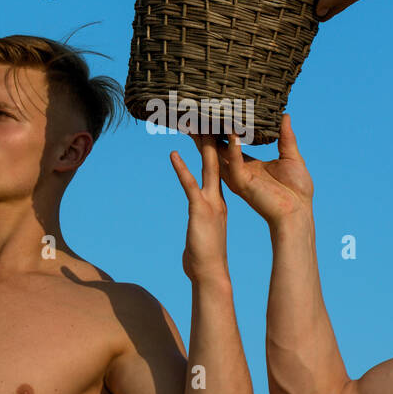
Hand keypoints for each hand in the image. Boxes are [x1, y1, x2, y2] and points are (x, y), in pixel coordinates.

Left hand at [170, 134, 229, 282]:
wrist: (211, 274)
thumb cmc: (204, 259)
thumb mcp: (201, 236)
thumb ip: (199, 226)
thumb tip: (195, 230)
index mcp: (218, 203)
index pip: (218, 172)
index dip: (217, 152)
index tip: (214, 134)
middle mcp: (218, 199)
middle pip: (217, 163)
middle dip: (214, 141)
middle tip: (211, 119)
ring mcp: (211, 203)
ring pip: (209, 168)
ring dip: (204, 146)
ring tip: (199, 125)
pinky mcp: (200, 210)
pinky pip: (189, 184)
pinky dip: (181, 169)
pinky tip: (174, 154)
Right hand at [215, 114, 312, 224]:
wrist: (298, 212)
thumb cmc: (297, 190)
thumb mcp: (291, 156)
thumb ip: (285, 136)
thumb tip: (284, 116)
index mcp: (248, 165)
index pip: (228, 144)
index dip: (219, 130)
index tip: (212, 113)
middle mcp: (238, 170)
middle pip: (215, 148)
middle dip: (205, 132)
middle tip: (196, 113)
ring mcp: (238, 177)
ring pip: (219, 154)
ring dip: (212, 137)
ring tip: (206, 119)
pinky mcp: (242, 183)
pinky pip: (234, 163)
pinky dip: (233, 148)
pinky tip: (233, 134)